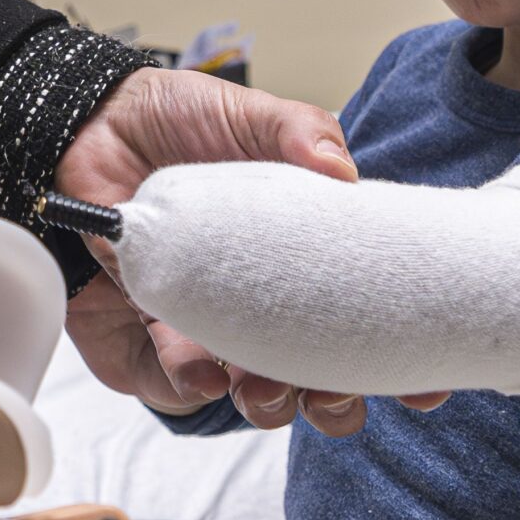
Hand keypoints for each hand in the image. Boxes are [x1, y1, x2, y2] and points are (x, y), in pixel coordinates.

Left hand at [58, 65, 444, 433]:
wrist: (94, 121)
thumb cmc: (181, 118)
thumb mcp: (252, 115)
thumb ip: (302, 132)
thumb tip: (341, 171)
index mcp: (306, 258)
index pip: (365, 318)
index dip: (398, 361)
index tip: (425, 391)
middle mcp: (265, 302)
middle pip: (316, 376)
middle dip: (335, 402)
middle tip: (336, 394)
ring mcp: (209, 323)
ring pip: (252, 392)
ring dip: (269, 404)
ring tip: (267, 391)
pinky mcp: (149, 332)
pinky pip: (176, 381)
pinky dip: (193, 386)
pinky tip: (203, 373)